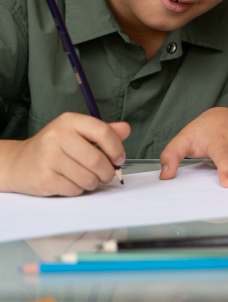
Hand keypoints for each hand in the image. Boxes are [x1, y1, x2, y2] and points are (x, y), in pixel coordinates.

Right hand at [0, 112, 128, 196]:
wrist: (19, 162)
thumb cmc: (54, 147)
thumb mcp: (77, 132)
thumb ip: (103, 131)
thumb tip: (126, 129)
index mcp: (69, 121)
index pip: (102, 132)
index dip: (116, 148)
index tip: (119, 158)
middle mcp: (57, 136)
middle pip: (97, 159)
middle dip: (107, 171)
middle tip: (107, 174)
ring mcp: (49, 157)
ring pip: (88, 177)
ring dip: (93, 182)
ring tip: (88, 178)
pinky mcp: (45, 178)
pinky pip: (75, 189)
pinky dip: (79, 189)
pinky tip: (71, 182)